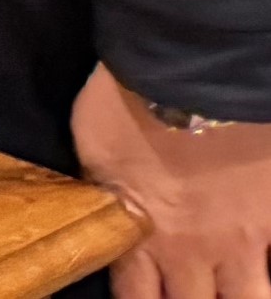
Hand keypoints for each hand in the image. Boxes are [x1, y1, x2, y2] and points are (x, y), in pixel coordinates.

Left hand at [72, 63, 270, 298]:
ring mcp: (243, 239)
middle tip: (185, 289)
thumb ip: (104, 191)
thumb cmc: (126, 104)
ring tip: (226, 289)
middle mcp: (193, 251)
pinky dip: (265, 267)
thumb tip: (106, 203)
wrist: (190, 71)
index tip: (142, 296)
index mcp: (139, 237)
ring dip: (236, 298)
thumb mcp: (94, 151)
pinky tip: (257, 261)